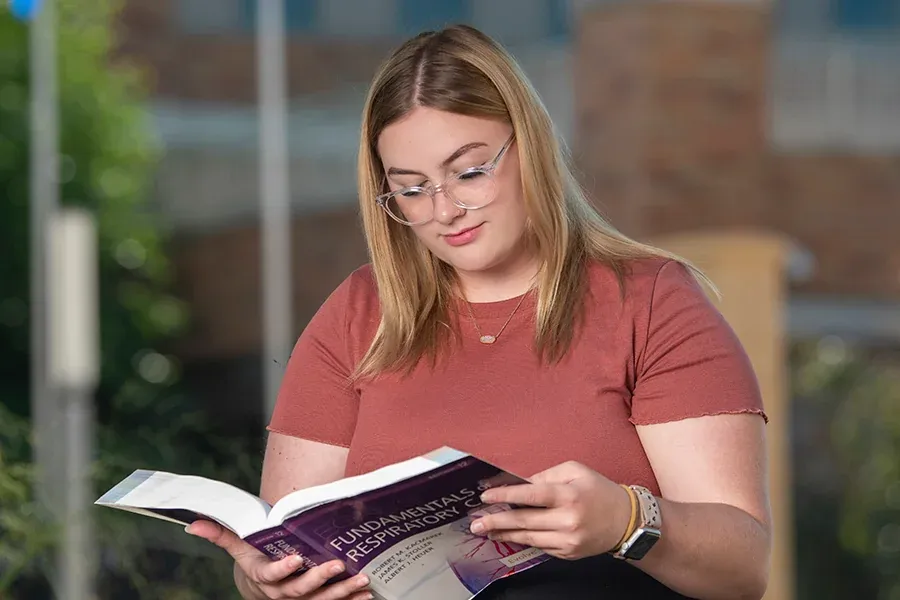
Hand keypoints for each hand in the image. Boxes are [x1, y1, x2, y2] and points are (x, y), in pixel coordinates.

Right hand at [186, 520, 372, 599]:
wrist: (263, 585)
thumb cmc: (254, 558)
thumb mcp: (238, 547)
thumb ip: (221, 534)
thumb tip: (193, 522)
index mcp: (263, 577)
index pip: (270, 575)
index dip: (282, 569)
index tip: (295, 559)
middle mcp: (281, 593)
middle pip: (300, 590)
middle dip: (319, 578)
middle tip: (338, 564)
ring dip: (343, 592)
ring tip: (362, 580)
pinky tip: (368, 594)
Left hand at [468, 461, 631, 560]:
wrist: (627, 522)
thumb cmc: (599, 491)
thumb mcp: (575, 471)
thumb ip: (547, 475)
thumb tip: (521, 483)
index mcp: (569, 495)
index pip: (531, 494)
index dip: (506, 495)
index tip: (486, 497)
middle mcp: (568, 520)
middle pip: (524, 521)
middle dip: (496, 521)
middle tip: (475, 523)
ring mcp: (568, 540)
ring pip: (528, 538)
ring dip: (504, 533)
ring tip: (485, 531)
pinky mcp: (568, 553)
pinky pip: (539, 546)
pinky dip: (522, 540)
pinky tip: (508, 535)